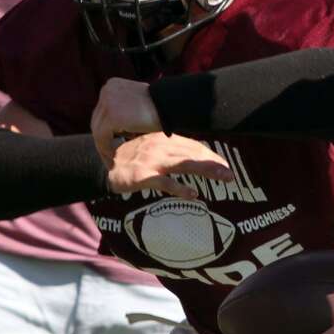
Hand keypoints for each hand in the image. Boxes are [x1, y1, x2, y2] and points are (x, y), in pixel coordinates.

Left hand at [91, 78, 162, 162]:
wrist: (171, 106)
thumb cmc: (159, 109)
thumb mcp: (136, 104)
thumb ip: (123, 111)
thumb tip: (113, 130)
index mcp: (112, 85)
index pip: (101, 112)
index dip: (105, 130)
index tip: (110, 144)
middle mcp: (106, 90)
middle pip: (97, 120)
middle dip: (103, 139)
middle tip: (108, 156)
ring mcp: (108, 102)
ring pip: (98, 130)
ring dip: (103, 147)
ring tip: (111, 160)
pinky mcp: (111, 116)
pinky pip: (102, 137)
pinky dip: (106, 149)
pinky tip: (113, 159)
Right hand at [107, 132, 233, 196]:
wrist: (103, 166)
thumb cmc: (132, 159)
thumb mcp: (153, 149)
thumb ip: (172, 150)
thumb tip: (195, 156)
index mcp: (164, 139)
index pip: (193, 145)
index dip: (211, 154)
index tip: (225, 164)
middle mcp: (160, 147)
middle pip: (193, 153)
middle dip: (214, 163)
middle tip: (230, 175)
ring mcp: (152, 161)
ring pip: (185, 164)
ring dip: (206, 171)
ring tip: (223, 178)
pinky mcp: (143, 176)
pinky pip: (165, 182)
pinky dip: (180, 188)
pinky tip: (193, 194)